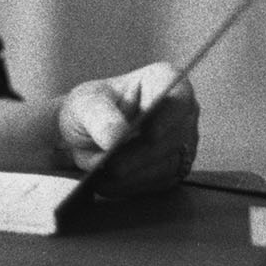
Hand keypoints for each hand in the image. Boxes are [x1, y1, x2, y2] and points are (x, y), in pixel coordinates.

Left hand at [57, 62, 197, 196]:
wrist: (83, 134)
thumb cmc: (89, 108)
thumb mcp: (85, 104)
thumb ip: (100, 118)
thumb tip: (116, 139)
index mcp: (163, 80)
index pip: (178, 95)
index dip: (168, 115)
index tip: (150, 133)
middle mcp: (182, 112)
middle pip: (174, 136)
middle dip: (141, 154)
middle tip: (113, 166)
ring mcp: (182, 142)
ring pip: (168, 163)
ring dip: (135, 174)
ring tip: (104, 178)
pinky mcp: (174, 169)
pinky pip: (160, 181)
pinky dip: (133, 185)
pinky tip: (109, 184)